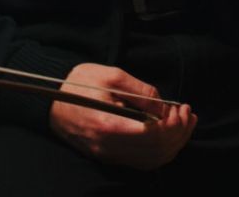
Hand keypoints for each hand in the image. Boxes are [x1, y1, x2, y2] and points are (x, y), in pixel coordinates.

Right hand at [47, 62, 195, 168]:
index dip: (174, 122)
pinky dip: (161, 152)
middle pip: (157, 150)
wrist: (50, 101)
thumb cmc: (79, 84)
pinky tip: (169, 136)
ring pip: (152, 160)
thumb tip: (164, 106)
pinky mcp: (108, 157)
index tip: (181, 107)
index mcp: (109, 125)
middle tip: (187, 113)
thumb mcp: (111, 75)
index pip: (154, 134)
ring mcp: (108, 155)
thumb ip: (141, 91)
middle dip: (179, 132)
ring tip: (185, 123)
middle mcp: (109, 147)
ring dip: (174, 144)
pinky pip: (142, 162)